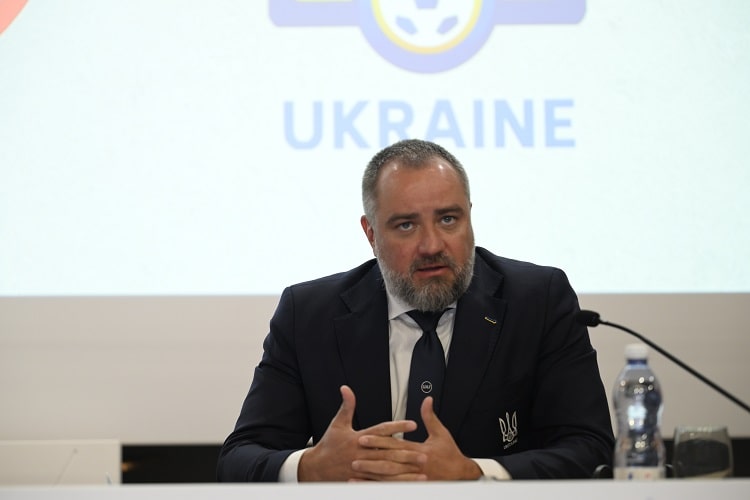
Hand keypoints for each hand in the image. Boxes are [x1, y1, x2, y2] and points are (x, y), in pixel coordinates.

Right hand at [298, 385, 418, 481]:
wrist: (316, 468)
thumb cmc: (328, 445)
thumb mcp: (337, 424)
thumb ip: (346, 406)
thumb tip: (346, 388)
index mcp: (358, 438)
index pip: (382, 431)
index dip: (397, 426)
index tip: (413, 424)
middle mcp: (362, 454)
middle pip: (388, 454)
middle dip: (406, 455)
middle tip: (424, 454)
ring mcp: (363, 469)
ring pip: (387, 471)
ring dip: (405, 472)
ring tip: (421, 471)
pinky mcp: (362, 480)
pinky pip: (382, 483)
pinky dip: (396, 484)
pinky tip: (409, 483)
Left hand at [354, 397, 482, 480]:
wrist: (461, 475)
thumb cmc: (450, 454)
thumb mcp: (441, 433)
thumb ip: (430, 417)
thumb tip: (426, 400)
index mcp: (420, 450)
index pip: (395, 445)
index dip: (379, 441)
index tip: (364, 437)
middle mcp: (414, 465)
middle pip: (389, 462)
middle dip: (371, 459)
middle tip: (354, 456)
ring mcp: (413, 478)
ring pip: (389, 477)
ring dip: (371, 475)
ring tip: (356, 472)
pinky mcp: (413, 486)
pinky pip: (392, 487)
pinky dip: (378, 486)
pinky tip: (366, 485)